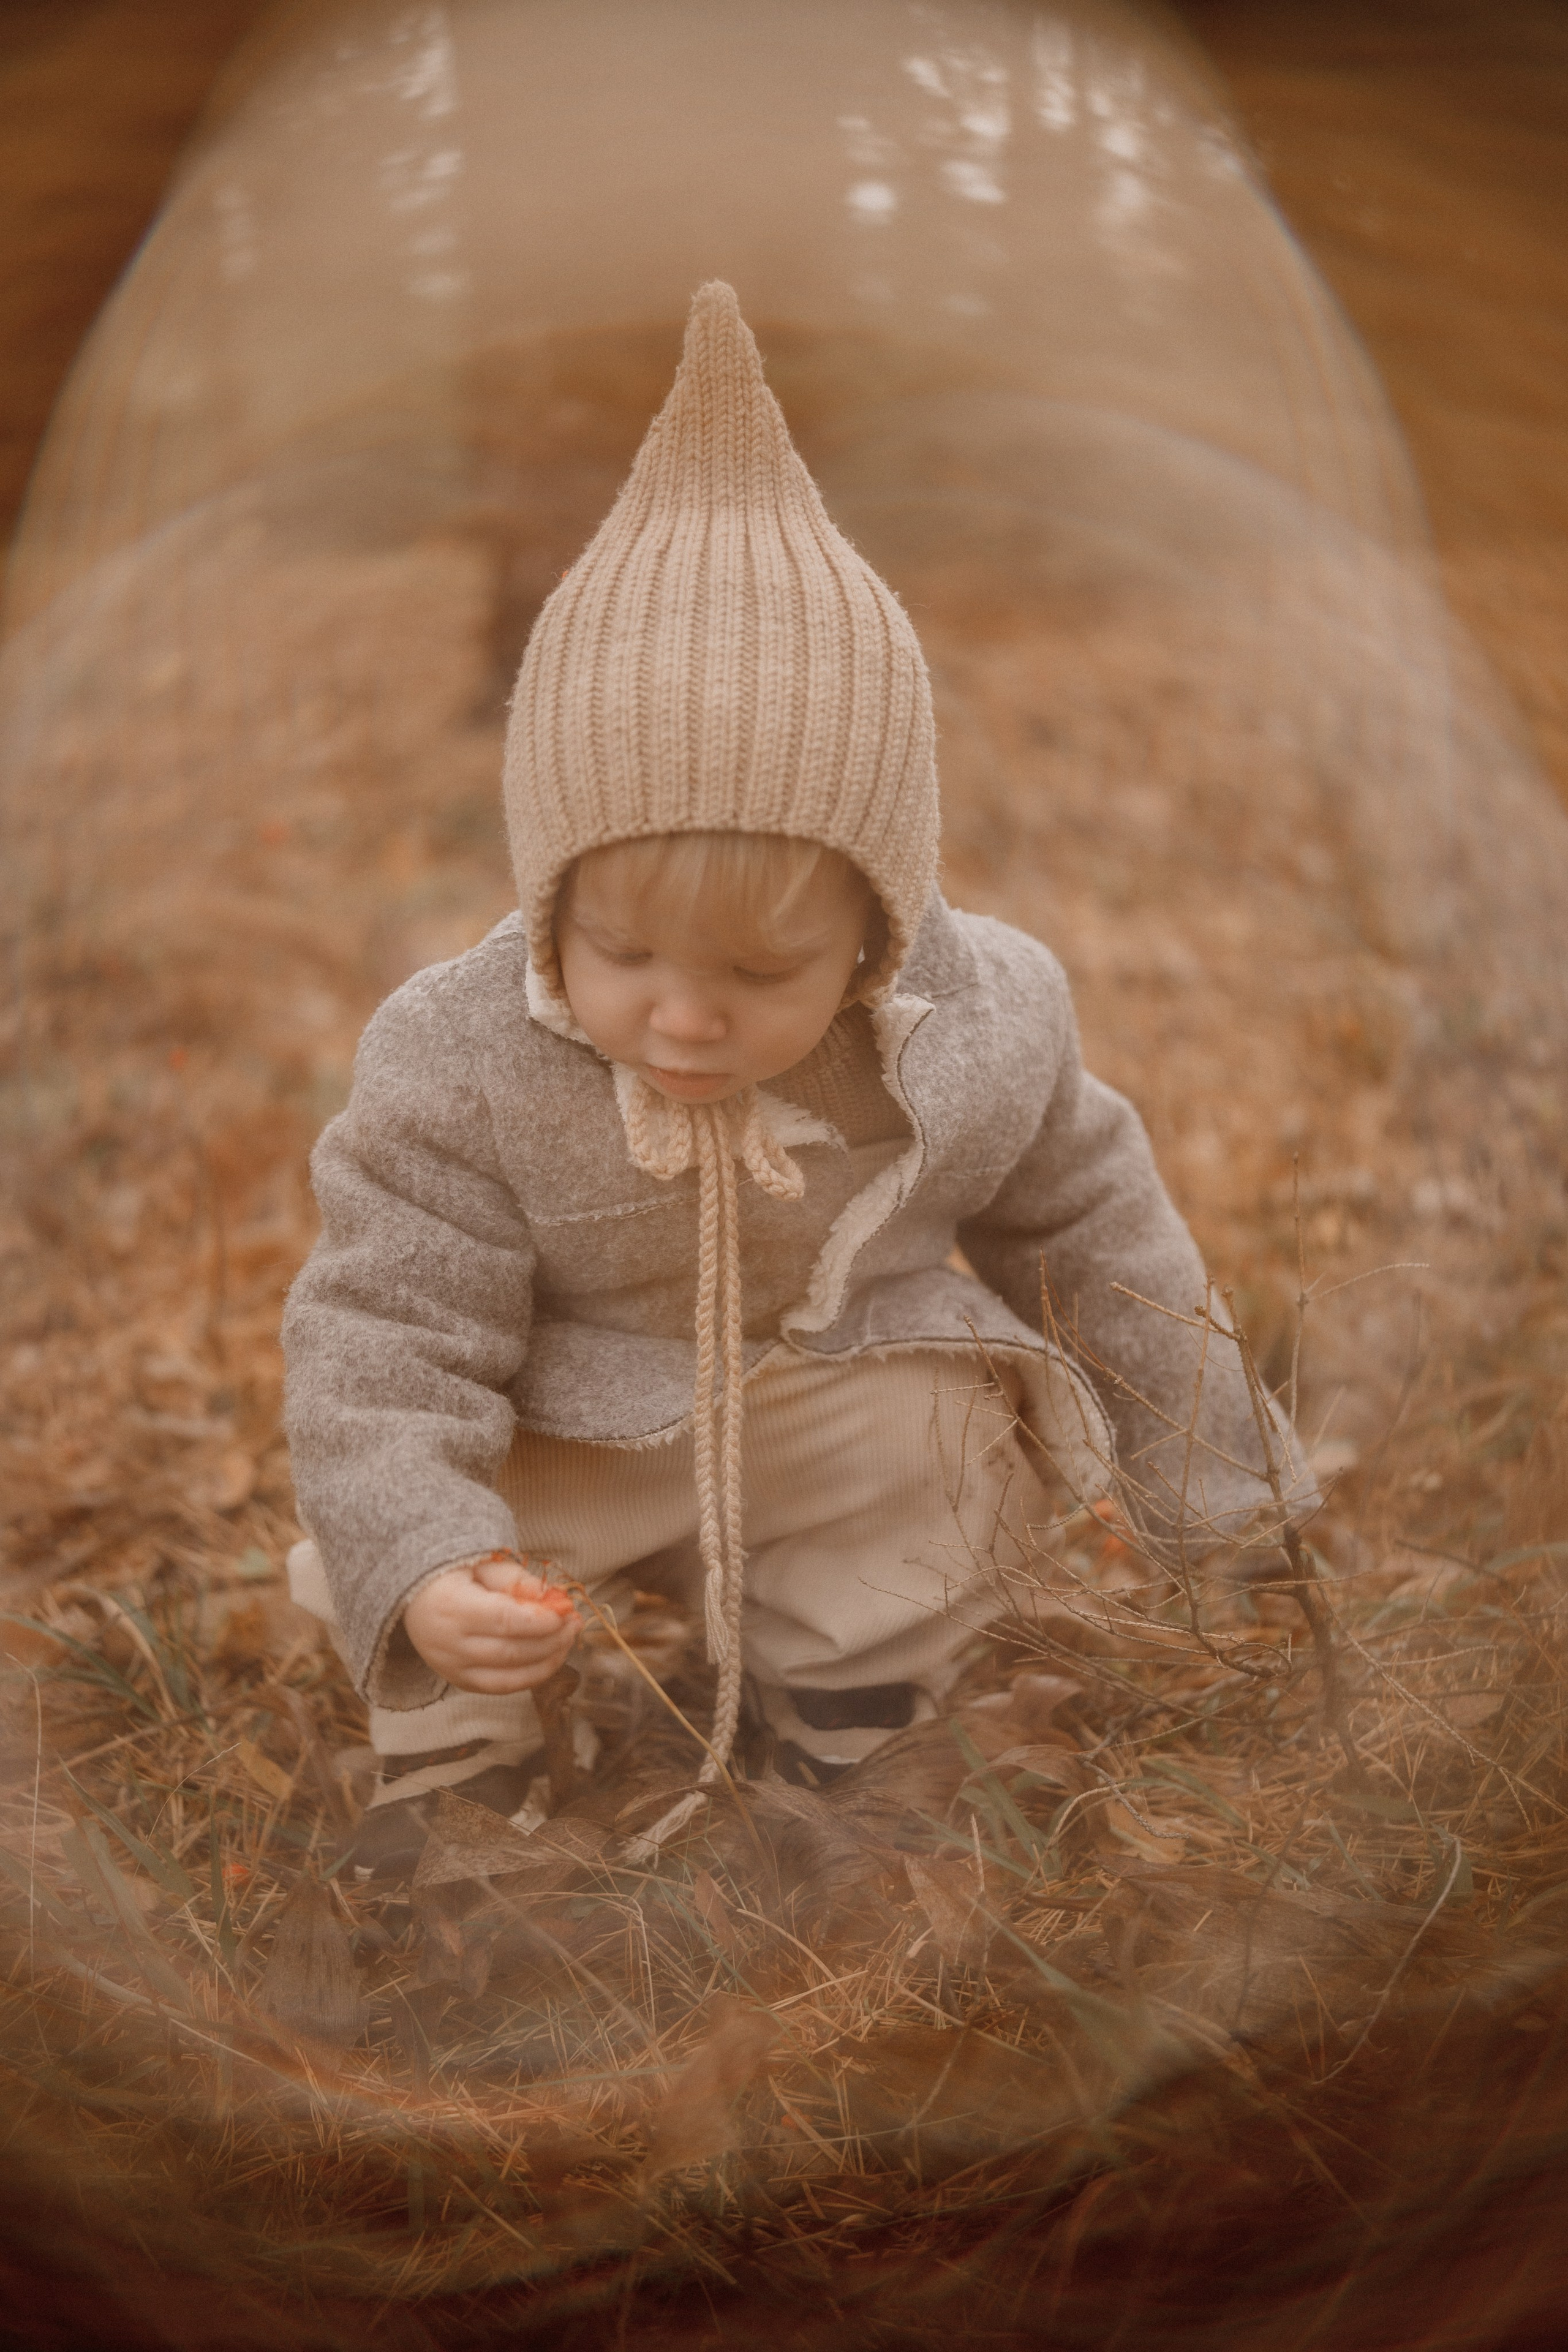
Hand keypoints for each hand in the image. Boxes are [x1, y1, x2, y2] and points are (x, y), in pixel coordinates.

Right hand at [403, 1554, 581, 1692]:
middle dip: (552, 1640)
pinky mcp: (458, 1682)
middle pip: (512, 1652)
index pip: (506, 1621)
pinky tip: (549, 1659)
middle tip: (575, 1624)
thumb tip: (556, 1599)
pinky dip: (529, 1677)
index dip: (542, 1620)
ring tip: (568, 1641)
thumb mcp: (483, 1565)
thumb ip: (518, 1580)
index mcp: (453, 1608)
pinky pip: (500, 1688)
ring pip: (509, 1677)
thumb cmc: (453, 1574)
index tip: (567, 1611)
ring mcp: (451, 1669)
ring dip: (547, 1662)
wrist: (413, 1595)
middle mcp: (448, 1645)